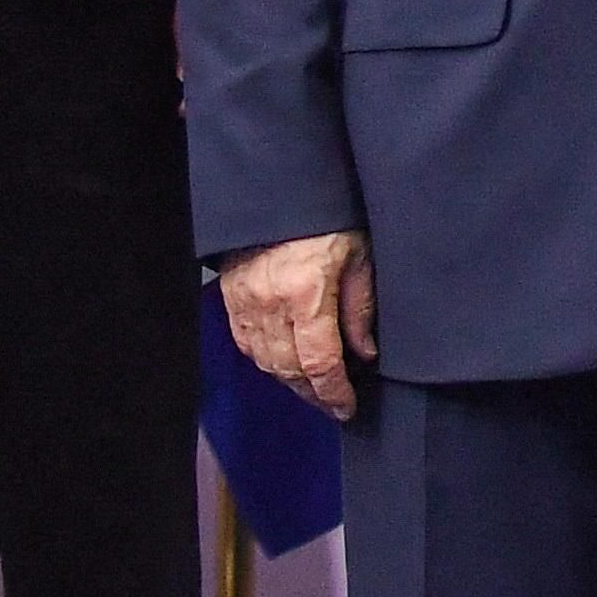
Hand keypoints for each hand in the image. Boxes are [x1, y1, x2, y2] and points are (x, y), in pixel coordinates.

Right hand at [217, 231, 375, 416]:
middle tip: (333, 404)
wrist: (282, 190)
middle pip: (289, 369)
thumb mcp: (360, 255)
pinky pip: (247, 343)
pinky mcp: (232, 298)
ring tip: (314, 389)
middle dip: (313, 393)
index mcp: (306, 294)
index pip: (319, 362)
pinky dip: (266, 360)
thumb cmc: (329, 217)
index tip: (346, 407)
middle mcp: (271, 304)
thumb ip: (360, 308)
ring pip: (265, 361)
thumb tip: (365, 352)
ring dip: (290, 380)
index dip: (333, 392)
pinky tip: (284, 363)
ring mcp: (246, 303)